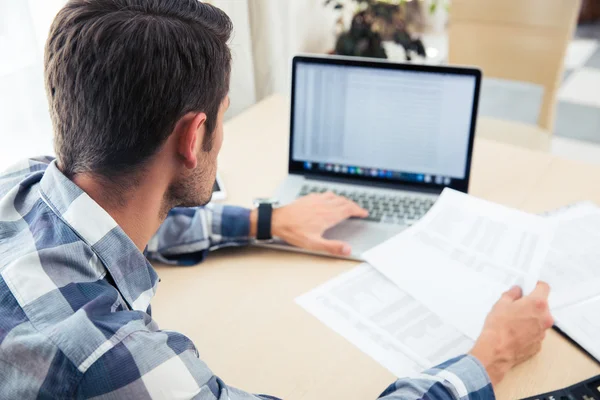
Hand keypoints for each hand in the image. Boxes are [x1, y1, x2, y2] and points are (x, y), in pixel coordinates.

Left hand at [252, 192, 367, 255]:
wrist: (278, 220)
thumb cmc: (294, 231)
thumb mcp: (314, 243)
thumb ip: (332, 247)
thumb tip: (347, 249)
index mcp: (328, 215)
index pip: (348, 210)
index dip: (358, 211)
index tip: (364, 213)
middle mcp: (324, 205)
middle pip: (344, 202)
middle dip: (353, 205)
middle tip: (358, 209)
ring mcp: (316, 200)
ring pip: (335, 196)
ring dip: (343, 200)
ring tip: (347, 204)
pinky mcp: (308, 198)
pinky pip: (324, 194)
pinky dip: (331, 196)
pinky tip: (328, 199)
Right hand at [469, 282, 553, 387]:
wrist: (496, 350)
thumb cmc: (499, 327)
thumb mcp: (501, 303)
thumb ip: (512, 294)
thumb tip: (516, 291)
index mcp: (538, 304)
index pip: (544, 287)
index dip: (535, 286)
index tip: (529, 287)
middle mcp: (545, 318)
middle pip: (542, 305)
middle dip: (530, 304)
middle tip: (515, 306)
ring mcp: (543, 332)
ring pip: (538, 320)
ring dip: (529, 318)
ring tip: (512, 322)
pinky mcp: (538, 344)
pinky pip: (535, 333)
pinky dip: (527, 331)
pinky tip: (514, 332)